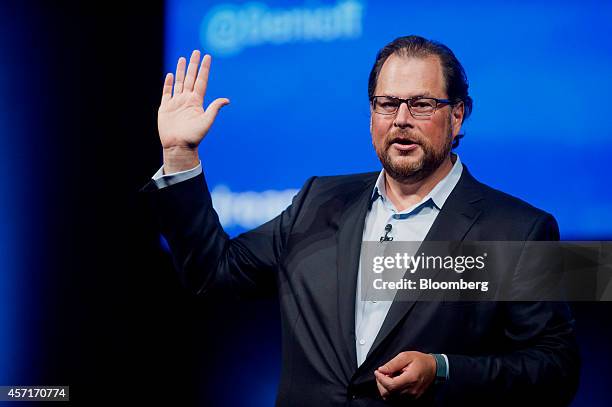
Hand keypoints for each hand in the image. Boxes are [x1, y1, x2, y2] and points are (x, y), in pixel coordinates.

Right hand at [158, 50, 229, 171]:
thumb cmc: (194, 137)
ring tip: (183, 59)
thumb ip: (214, 109)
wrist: (178, 147)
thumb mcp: (206, 122)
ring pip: (179, 82)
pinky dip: (168, 83)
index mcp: (196, 102)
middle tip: (196, 51)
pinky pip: (166, 93)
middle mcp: (187, 100)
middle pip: (190, 78)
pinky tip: (171, 75)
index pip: (201, 81)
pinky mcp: (165, 108)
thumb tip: (227, 100)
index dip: (204, 69)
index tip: (207, 57)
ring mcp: (176, 103)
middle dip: (193, 65)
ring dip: (181, 71)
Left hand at [374, 351, 435, 399]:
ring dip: (385, 387)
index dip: (381, 379)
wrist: (433, 369)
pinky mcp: (411, 398)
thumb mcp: (406, 356)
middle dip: (381, 383)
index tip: (377, 371)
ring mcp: (411, 396)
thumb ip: (393, 364)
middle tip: (382, 373)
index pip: (390, 385)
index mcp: (411, 379)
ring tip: (388, 377)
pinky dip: (390, 391)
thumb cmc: (420, 361)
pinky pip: (395, 397)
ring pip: (390, 397)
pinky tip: (393, 382)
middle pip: (388, 393)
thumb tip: (381, 370)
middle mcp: (411, 390)